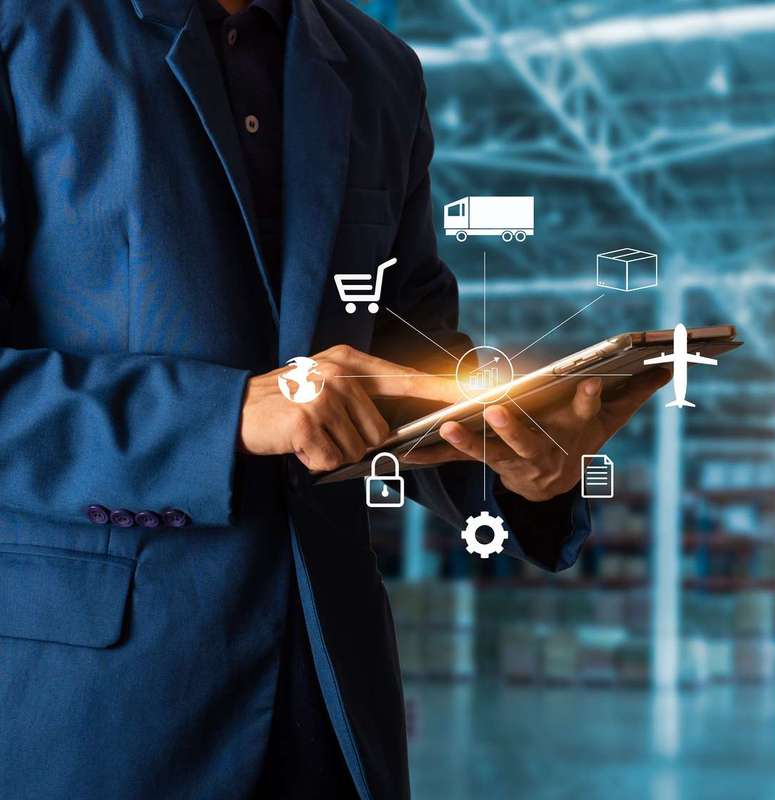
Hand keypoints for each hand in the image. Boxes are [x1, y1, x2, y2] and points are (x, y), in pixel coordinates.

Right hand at [238, 344, 459, 471]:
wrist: (234, 411)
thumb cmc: (286, 403)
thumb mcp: (325, 386)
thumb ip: (362, 399)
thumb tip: (393, 431)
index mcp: (350, 362)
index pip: (407, 378)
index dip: (442, 389)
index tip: (476, 392)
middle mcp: (340, 375)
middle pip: (380, 431)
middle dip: (355, 443)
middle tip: (323, 432)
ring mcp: (323, 396)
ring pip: (358, 449)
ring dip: (334, 453)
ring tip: (308, 436)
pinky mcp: (307, 421)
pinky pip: (332, 460)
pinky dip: (316, 463)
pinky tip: (298, 446)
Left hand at [402, 369, 670, 501]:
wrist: (553, 486)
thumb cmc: (582, 436)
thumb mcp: (611, 417)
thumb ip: (637, 390)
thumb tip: (672, 361)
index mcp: (577, 434)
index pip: (586, 415)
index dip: (587, 400)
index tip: (588, 382)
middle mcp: (546, 453)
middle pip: (530, 442)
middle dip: (514, 428)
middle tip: (497, 409)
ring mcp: (516, 463)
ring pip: (492, 454)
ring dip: (469, 443)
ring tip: (446, 424)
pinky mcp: (491, 465)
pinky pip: (463, 460)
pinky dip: (436, 455)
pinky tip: (407, 452)